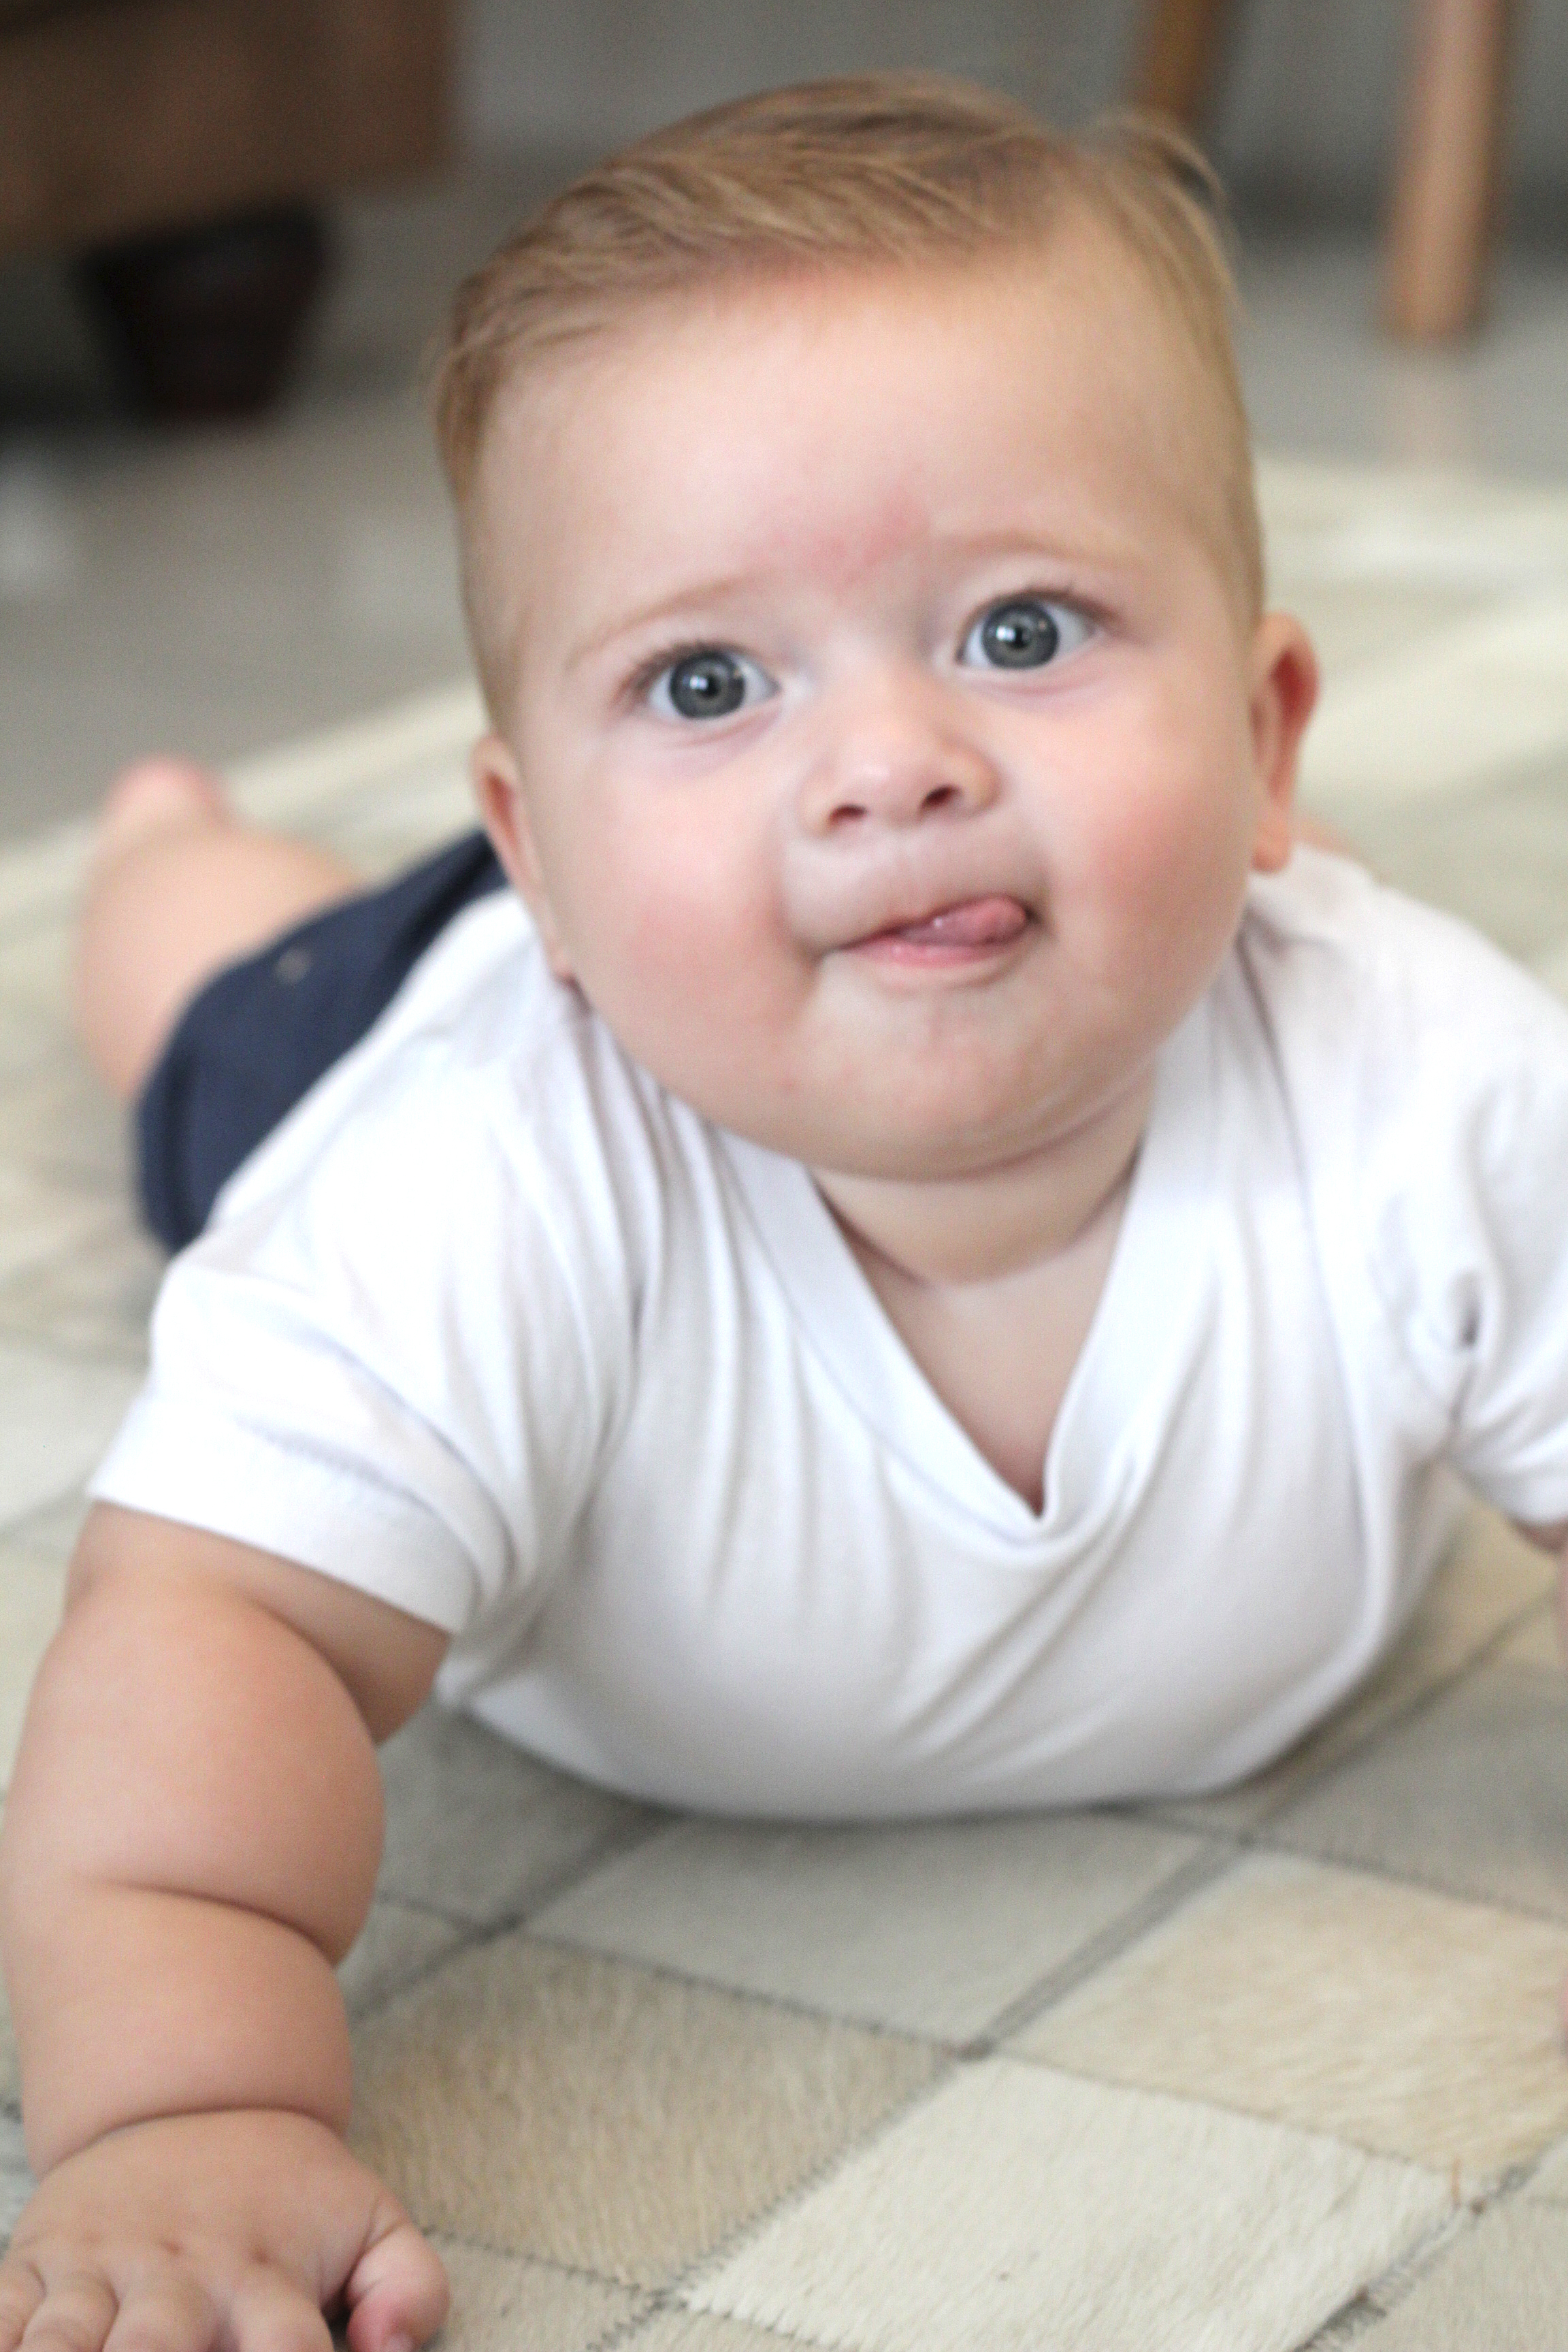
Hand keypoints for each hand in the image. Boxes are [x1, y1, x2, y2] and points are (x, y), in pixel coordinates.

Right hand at [0, 2108, 446, 2351]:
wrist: (188, 2095)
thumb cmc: (285, 2192)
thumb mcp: (370, 2219)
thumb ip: (410, 2286)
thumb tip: (395, 2351)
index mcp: (263, 2277)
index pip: (288, 2351)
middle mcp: (180, 2279)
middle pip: (158, 2350)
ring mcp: (99, 2269)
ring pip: (65, 2338)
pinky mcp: (34, 2264)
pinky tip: (6, 2346)